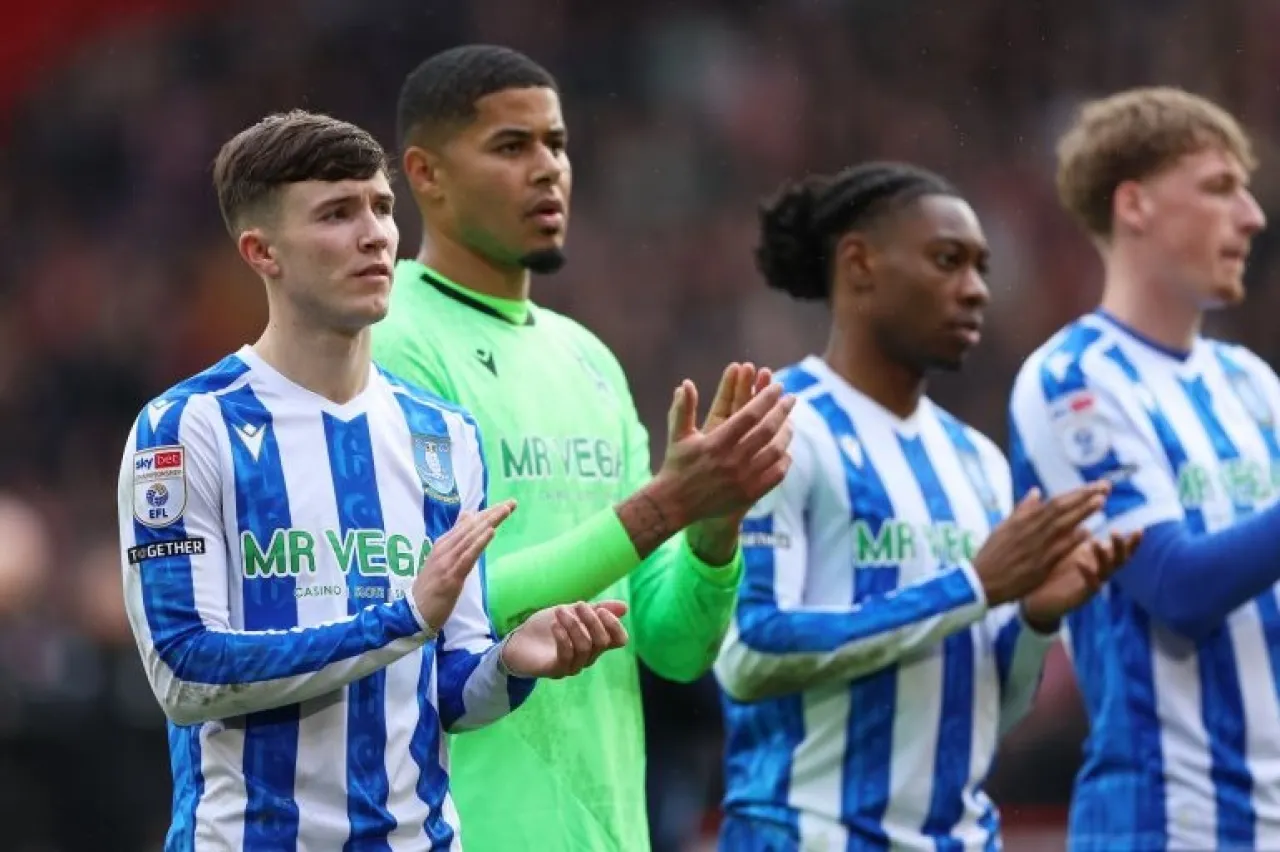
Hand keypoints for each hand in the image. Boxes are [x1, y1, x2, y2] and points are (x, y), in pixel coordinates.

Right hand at [411, 501, 515, 632]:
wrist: (413, 613)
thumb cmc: (429, 589)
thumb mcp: (441, 561)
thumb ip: (455, 540)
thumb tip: (468, 517)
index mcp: (443, 544)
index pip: (468, 524)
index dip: (486, 513)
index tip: (505, 505)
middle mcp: (444, 548)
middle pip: (471, 527)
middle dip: (492, 514)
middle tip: (512, 503)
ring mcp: (447, 561)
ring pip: (471, 537)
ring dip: (489, 523)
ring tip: (505, 511)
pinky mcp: (451, 576)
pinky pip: (468, 556)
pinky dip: (479, 542)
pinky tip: (491, 532)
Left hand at [500, 600, 629, 677]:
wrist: (518, 641)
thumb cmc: (547, 627)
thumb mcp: (572, 612)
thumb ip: (596, 609)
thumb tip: (625, 607)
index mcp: (595, 643)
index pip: (619, 641)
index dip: (614, 625)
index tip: (600, 609)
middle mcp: (588, 657)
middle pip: (602, 642)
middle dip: (591, 620)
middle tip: (578, 604)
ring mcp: (572, 666)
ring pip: (585, 647)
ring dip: (574, 625)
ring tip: (559, 611)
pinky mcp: (555, 671)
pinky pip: (567, 656)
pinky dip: (563, 637)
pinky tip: (554, 625)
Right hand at [647, 362, 794, 530]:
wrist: (676, 504)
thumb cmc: (677, 465)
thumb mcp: (678, 435)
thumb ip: (683, 408)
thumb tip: (686, 383)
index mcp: (716, 443)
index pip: (749, 414)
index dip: (766, 398)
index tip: (777, 386)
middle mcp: (731, 460)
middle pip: (767, 430)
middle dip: (782, 411)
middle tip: (791, 398)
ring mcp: (743, 479)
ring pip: (775, 451)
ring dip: (786, 433)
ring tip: (790, 422)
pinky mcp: (749, 494)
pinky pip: (776, 474)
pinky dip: (784, 460)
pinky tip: (785, 450)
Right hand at [973, 483, 1109, 606]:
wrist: (981, 581)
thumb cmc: (992, 555)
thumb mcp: (1003, 527)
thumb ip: (1022, 510)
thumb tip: (1037, 491)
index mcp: (1022, 520)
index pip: (1055, 502)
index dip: (1077, 493)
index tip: (1095, 486)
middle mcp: (1030, 529)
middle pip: (1061, 508)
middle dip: (1084, 496)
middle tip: (1105, 486)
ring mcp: (1035, 546)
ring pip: (1062, 525)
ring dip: (1082, 512)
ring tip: (1100, 501)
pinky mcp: (1038, 564)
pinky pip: (1058, 549)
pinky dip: (1072, 540)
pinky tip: (1087, 532)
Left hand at [1022, 530, 1142, 630]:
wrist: (1039, 598)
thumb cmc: (1054, 569)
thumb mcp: (1067, 546)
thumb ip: (1077, 530)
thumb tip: (1087, 506)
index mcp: (1098, 559)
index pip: (1120, 549)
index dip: (1132, 542)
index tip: (1140, 529)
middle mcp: (1100, 571)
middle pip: (1118, 559)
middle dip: (1120, 546)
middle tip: (1115, 531)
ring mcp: (1093, 584)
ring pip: (1105, 571)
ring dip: (1103, 556)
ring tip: (1096, 542)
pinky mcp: (1081, 596)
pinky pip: (1089, 585)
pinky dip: (1087, 572)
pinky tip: (1080, 561)